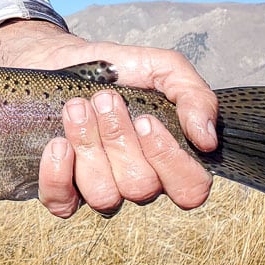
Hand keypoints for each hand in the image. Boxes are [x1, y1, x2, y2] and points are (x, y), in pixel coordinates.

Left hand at [0, 20, 217, 216]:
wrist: (58, 60)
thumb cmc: (114, 70)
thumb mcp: (162, 67)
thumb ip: (194, 95)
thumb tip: (207, 138)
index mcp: (166, 159)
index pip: (190, 189)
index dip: (169, 159)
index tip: (146, 119)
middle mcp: (135, 181)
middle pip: (141, 187)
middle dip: (119, 139)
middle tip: (105, 100)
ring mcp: (97, 187)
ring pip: (103, 195)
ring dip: (89, 145)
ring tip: (77, 107)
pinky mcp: (60, 188)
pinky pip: (62, 204)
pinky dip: (58, 174)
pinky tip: (58, 143)